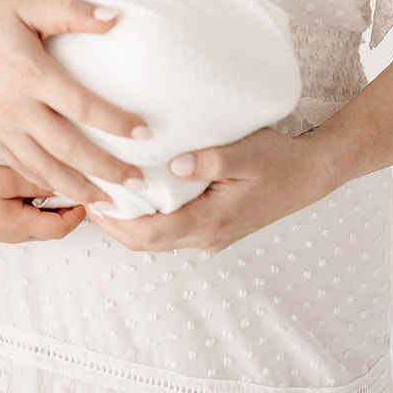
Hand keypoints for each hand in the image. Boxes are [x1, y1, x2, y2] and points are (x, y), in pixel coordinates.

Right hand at [0, 0, 149, 202]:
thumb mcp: (25, 4)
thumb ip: (71, 11)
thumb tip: (115, 17)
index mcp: (29, 73)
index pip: (82, 106)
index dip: (116, 123)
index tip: (145, 135)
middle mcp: (14, 107)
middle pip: (68, 148)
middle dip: (106, 170)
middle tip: (139, 184)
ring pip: (44, 168)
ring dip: (79, 189)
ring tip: (111, 203)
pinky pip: (19, 167)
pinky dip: (46, 184)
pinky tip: (66, 193)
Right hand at [0, 163, 85, 243]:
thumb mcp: (8, 179)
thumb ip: (36, 181)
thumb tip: (61, 183)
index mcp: (23, 226)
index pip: (62, 227)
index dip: (79, 212)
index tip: (86, 194)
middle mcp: (21, 234)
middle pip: (57, 227)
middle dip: (69, 207)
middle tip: (72, 186)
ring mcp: (14, 232)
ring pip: (45, 223)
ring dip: (54, 206)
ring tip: (51, 183)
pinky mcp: (7, 225)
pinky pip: (32, 218)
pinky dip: (40, 205)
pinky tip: (33, 188)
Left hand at [87, 127, 333, 254]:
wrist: (310, 175)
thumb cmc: (277, 158)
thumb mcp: (245, 150)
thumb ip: (209, 159)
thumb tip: (174, 165)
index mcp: (210, 221)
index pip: (148, 233)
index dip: (113, 221)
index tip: (88, 197)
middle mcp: (207, 237)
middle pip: (146, 242)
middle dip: (111, 223)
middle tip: (83, 193)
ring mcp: (212, 237)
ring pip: (158, 239)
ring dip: (128, 222)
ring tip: (102, 191)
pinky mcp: (215, 229)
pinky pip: (173, 231)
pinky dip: (148, 219)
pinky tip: (136, 194)